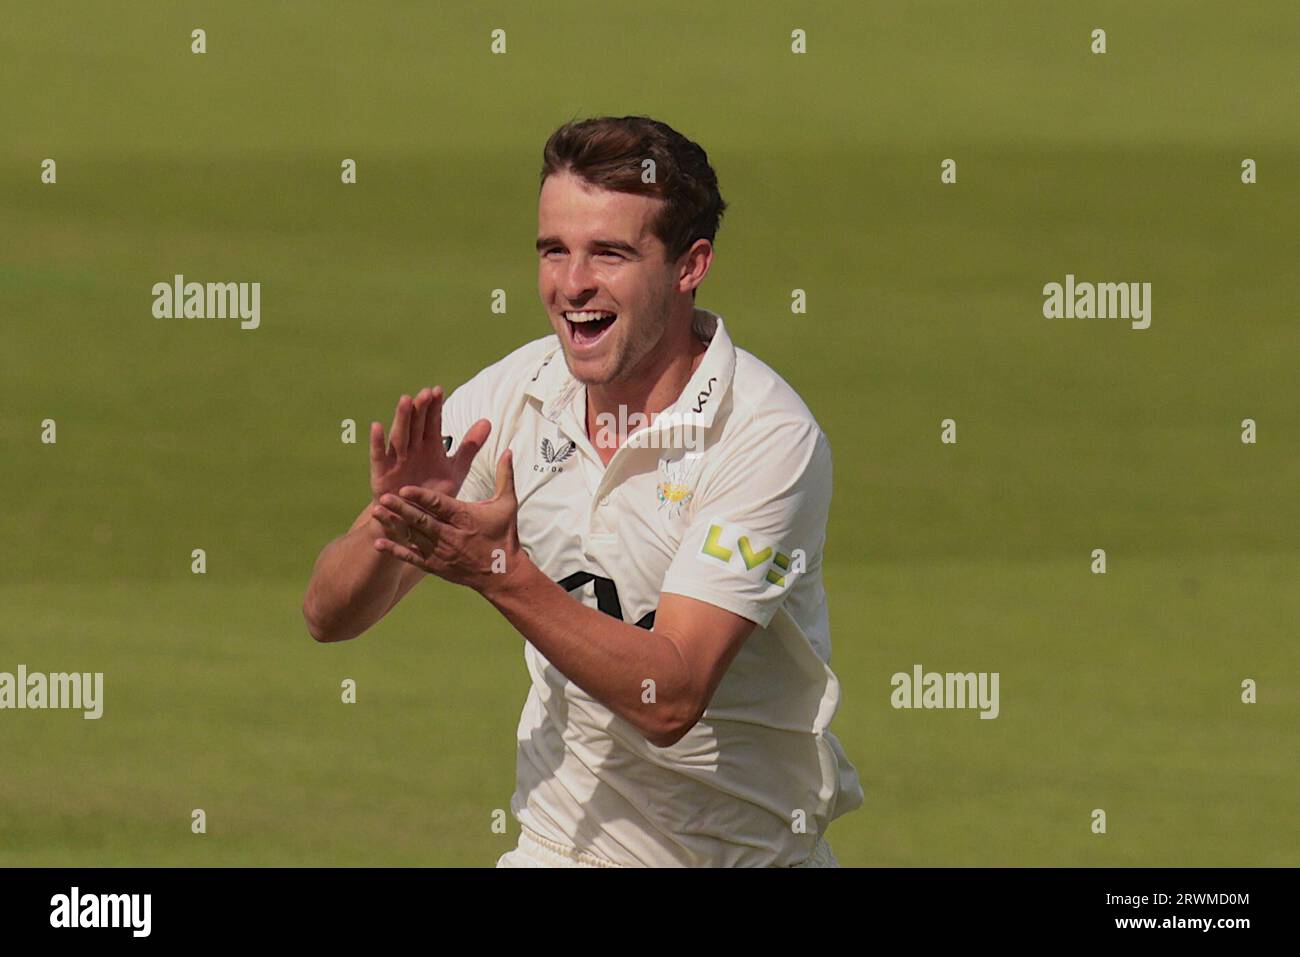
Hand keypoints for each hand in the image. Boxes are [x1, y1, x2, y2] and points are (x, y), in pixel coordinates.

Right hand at [370, 387, 490, 504]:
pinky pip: (379, 456)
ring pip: (400, 435)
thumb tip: (487, 421)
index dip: (435, 408)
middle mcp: (412, 449)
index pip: (432, 422)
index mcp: (429, 446)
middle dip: (421, 409)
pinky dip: (377, 442)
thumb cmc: (433, 493)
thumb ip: (469, 447)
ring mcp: (397, 459)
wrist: (414, 522)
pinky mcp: (382, 473)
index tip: (438, 390)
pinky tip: (377, 426)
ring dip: (402, 418)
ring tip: (406, 400)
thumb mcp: (456, 469)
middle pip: (416, 425)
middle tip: (426, 392)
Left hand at [372, 451, 523, 595]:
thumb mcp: (507, 504)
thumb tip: (508, 451)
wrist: (503, 574)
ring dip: (394, 525)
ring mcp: (441, 553)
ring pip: (413, 537)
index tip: (405, 489)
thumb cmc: (505, 536)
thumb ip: (504, 476)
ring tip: (375, 514)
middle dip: (401, 509)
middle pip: (422, 521)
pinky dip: (395, 551)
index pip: (440, 505)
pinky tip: (379, 542)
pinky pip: (412, 558)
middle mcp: (451, 535)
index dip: (421, 497)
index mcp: (465, 518)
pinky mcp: (436, 566)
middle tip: (382, 498)